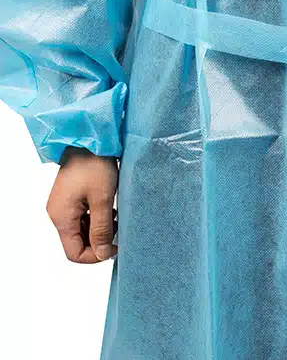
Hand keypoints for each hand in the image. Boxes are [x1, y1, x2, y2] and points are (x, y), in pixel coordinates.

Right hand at [46, 147, 118, 263]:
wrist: (90, 140)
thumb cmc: (95, 165)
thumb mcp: (103, 200)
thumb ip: (102, 229)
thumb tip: (103, 254)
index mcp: (62, 218)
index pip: (74, 253)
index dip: (96, 255)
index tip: (116, 247)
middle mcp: (58, 214)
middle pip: (76, 242)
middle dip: (98, 241)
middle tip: (119, 231)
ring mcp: (63, 205)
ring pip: (80, 230)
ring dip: (98, 230)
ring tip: (116, 218)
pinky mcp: (70, 197)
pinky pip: (82, 217)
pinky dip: (96, 218)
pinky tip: (110, 210)